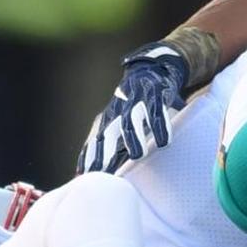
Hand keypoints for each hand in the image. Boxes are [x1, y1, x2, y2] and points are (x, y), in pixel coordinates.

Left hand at [76, 42, 188, 174]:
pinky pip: (157, 112)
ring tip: (138, 155)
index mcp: (109, 119)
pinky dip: (160, 126)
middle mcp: (119, 110)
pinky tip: (164, 141)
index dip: (89, 156)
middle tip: (102, 170)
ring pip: (131, 120)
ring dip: (133, 137)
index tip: (82, 175)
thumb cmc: (136, 104)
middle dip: (104, 151)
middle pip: (108, 133)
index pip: (95, 141)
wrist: (152, 71)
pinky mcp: (155, 95)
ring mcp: (137, 102)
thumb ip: (115, 144)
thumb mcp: (122, 122)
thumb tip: (102, 168)